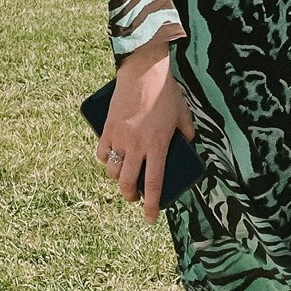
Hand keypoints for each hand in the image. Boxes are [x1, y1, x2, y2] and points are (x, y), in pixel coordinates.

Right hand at [97, 38, 195, 223]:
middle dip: (130, 196)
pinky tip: (109, 157)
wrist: (142, 72)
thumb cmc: (165, 93)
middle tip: (134, 197)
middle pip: (127, 183)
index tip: (151, 219)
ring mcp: (119, 138)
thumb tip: (189, 142)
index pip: (154, 184)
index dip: (151, 205)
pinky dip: (104, 159)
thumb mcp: (183, 114)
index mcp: (157, 147)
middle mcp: (136, 147)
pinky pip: (101, 152)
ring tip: (123, 175)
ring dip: (117, 178)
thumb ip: (187, 132)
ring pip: (112, 170)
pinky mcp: (107, 128)